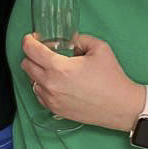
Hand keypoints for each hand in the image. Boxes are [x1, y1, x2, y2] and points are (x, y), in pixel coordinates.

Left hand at [21, 33, 144, 129]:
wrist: (121, 106)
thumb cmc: (112, 78)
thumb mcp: (99, 48)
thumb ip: (80, 38)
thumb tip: (69, 38)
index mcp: (59, 67)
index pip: (30, 50)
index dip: (29, 40)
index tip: (32, 38)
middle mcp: (51, 85)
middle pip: (26, 65)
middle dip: (32, 55)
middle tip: (44, 51)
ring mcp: (51, 99)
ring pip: (30, 81)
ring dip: (37, 71)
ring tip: (53, 68)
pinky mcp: (55, 110)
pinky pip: (39, 94)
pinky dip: (42, 86)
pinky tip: (56, 82)